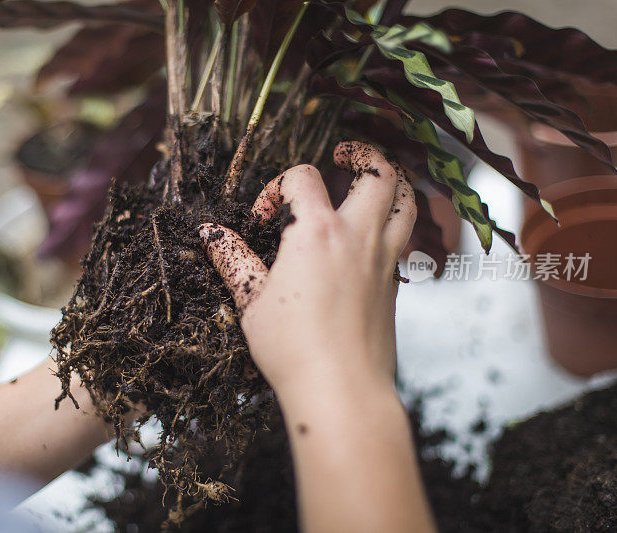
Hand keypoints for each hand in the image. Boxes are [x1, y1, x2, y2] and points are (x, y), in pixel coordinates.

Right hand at [199, 141, 415, 397]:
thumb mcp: (250, 300)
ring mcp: (383, 260)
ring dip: (393, 181)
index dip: (278, 188)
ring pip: (406, 202)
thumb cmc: (293, 347)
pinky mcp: (394, 285)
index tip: (263, 220)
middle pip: (380, 173)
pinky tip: (374, 233)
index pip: (303, 177)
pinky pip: (406, 237)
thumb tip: (210, 233)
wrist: (342, 389)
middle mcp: (357, 237)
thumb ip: (232, 258)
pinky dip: (396, 221)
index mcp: (317, 232)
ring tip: (371, 180)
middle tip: (342, 154)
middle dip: (361, 154)